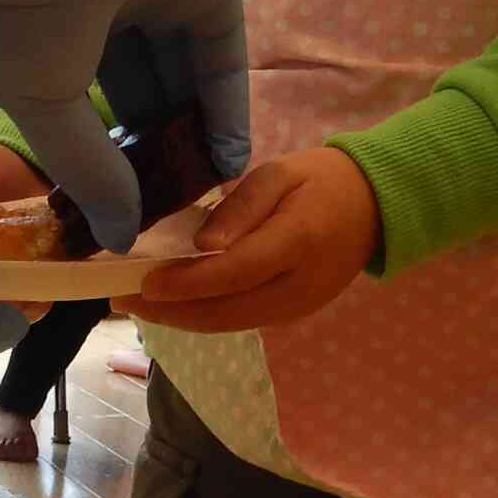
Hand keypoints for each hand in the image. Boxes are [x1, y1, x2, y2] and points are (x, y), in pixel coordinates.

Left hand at [133, 148, 376, 333]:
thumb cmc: (323, 180)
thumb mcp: (281, 173)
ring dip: (181, 319)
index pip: (233, 272)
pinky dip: (204, 316)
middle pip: (225, 311)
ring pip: (230, 324)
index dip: (186, 283)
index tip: (142, 284)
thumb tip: (200, 246)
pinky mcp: (293, 315)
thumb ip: (241, 207)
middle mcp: (298, 287)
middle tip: (121, 302)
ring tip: (138, 306)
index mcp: (297, 242)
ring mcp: (298, 308)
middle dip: (170, 311)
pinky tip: (175, 305)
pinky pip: (241, 321)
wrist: (376, 207)